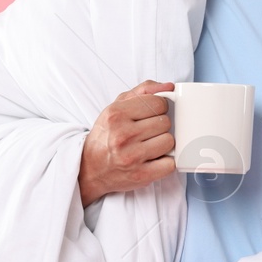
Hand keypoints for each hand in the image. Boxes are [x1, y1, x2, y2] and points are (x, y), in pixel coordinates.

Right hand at [77, 81, 176, 206]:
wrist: (90, 168)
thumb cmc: (107, 135)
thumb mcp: (117, 106)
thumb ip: (143, 91)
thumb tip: (169, 86)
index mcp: (116, 114)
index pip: (159, 103)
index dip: (159, 108)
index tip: (152, 114)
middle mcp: (122, 135)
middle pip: (165, 122)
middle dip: (160, 126)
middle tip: (147, 132)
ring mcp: (131, 156)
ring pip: (169, 141)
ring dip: (163, 144)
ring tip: (149, 145)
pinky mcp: (141, 175)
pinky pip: (170, 164)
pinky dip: (166, 162)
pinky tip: (154, 159)